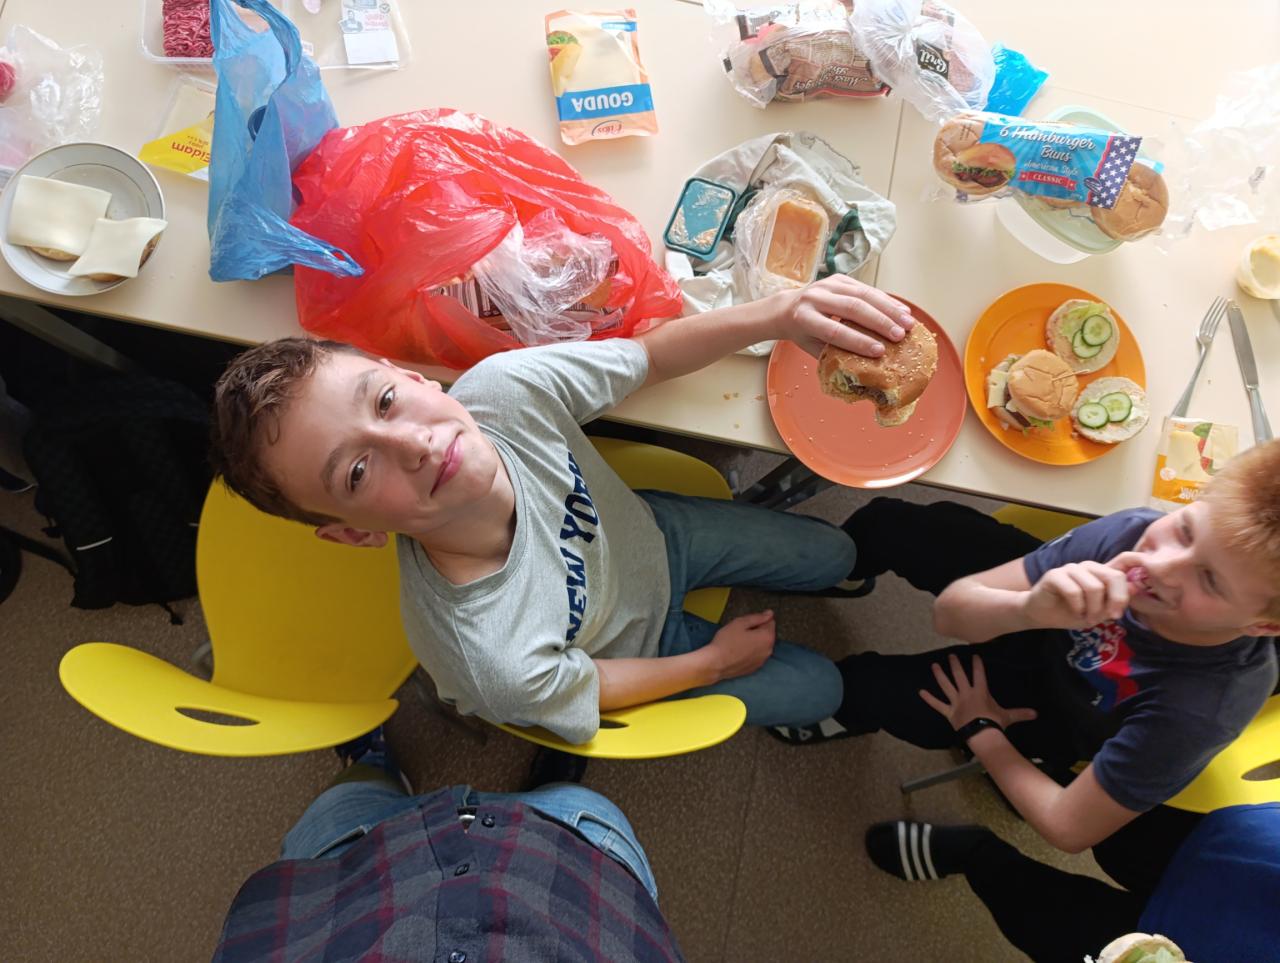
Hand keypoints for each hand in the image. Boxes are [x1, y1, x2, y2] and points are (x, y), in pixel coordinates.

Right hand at [703, 610, 776, 682]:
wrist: (716, 664)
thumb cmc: (726, 642)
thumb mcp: (740, 623)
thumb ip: (757, 617)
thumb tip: (770, 613)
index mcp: (767, 637)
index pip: (770, 622)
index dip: (758, 620)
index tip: (746, 623)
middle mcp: (768, 650)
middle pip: (767, 635)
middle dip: (757, 631)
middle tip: (741, 632)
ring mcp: (762, 661)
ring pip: (761, 646)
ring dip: (754, 642)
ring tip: (738, 642)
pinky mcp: (755, 668)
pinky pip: (756, 656)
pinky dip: (751, 652)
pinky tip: (738, 652)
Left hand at [774, 275, 914, 358]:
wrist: (787, 307)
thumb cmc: (803, 333)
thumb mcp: (812, 347)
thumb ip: (834, 354)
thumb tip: (864, 371)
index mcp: (804, 318)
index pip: (834, 330)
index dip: (858, 341)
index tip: (879, 351)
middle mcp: (815, 297)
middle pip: (853, 308)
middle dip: (880, 323)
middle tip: (900, 336)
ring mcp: (828, 284)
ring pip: (863, 294)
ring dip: (889, 310)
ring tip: (908, 324)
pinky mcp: (839, 278)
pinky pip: (867, 288)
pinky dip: (887, 300)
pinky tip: (902, 311)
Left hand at [919, 653, 1037, 732]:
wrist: (982, 735)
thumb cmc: (995, 724)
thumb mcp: (1008, 716)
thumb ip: (1021, 713)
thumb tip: (1036, 713)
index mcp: (980, 692)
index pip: (979, 674)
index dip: (977, 664)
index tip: (974, 654)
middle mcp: (966, 693)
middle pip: (959, 675)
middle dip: (955, 664)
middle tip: (950, 655)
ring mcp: (956, 702)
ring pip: (946, 686)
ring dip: (939, 675)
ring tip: (934, 666)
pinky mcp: (948, 712)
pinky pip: (937, 705)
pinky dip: (929, 699)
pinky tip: (920, 692)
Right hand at [1023, 560, 1130, 629]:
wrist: (1041, 614)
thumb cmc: (1071, 611)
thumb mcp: (1099, 611)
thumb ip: (1115, 601)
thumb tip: (1136, 589)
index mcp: (1100, 572)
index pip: (1121, 575)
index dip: (1124, 594)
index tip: (1117, 614)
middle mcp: (1087, 566)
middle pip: (1113, 577)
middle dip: (1113, 602)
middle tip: (1106, 618)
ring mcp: (1070, 568)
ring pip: (1094, 587)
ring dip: (1093, 609)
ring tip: (1086, 618)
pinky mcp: (1054, 575)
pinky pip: (1074, 591)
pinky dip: (1077, 607)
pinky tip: (1074, 612)